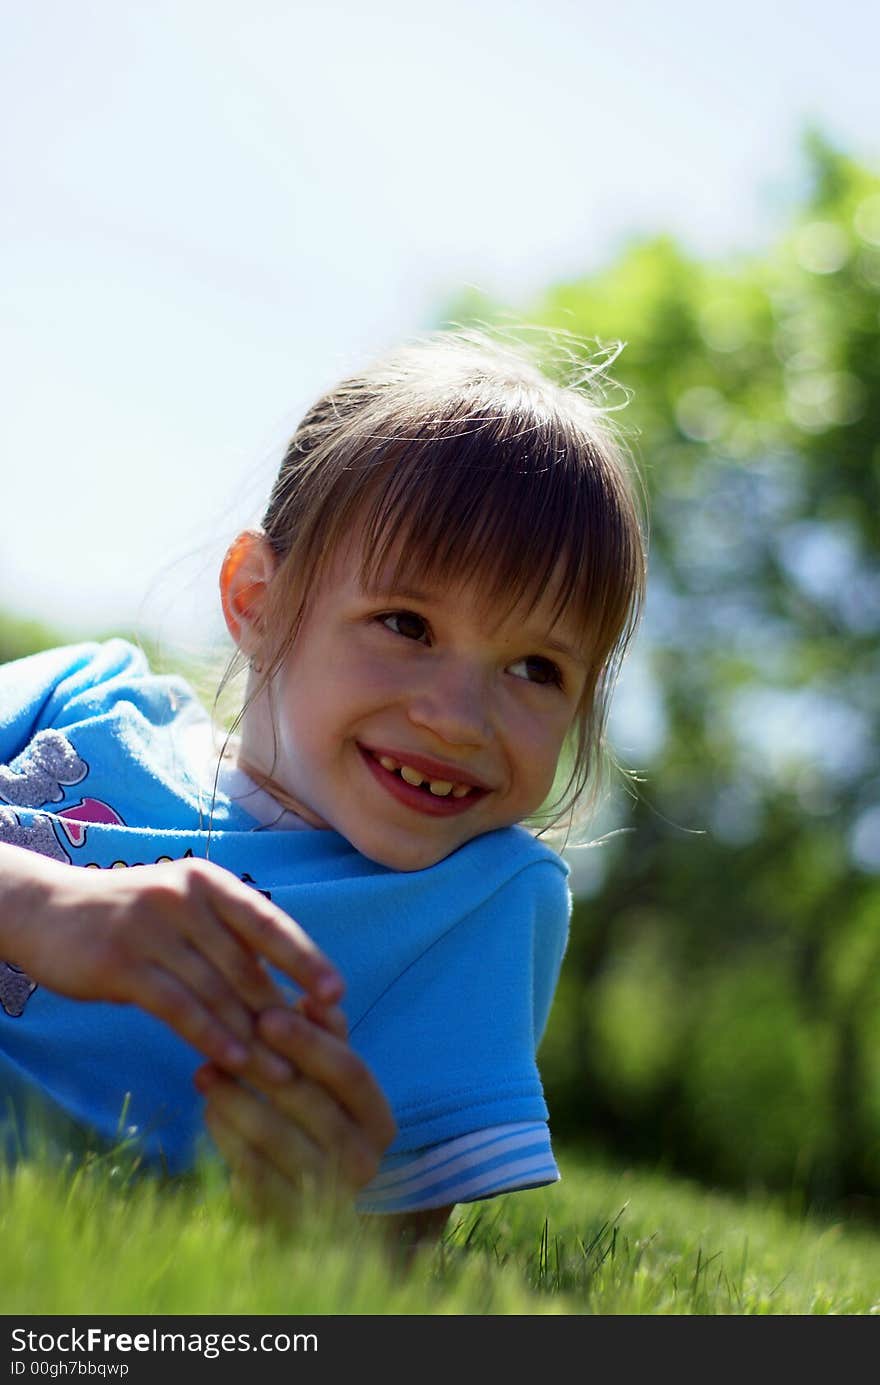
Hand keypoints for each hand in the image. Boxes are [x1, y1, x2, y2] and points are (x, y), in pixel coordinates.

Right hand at [2, 846, 342, 1081]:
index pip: (268, 922)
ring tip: (285, 1074)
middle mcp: (186, 897)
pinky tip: (235, 1063)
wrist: (46, 910)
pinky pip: (179, 1006)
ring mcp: (153, 928)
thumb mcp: (180, 908)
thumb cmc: (126, 916)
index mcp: (209, 883)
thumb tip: (284, 980)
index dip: (306, 959)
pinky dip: (212, 1037)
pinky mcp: (123, 963)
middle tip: (319, 1052)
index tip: (337, 994)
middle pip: (247, 964)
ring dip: (255, 1036)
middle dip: (285, 1011)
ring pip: (218, 990)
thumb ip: (225, 936)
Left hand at [194, 1000, 396, 1220]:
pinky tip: (208, 1108)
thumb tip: (311, 996)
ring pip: (273, 1135)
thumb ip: (326, 1035)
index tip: (266, 1015)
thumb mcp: (327, 1077)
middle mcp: (363, 1161)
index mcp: (379, 1121)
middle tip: (221, 1039)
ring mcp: (326, 1196)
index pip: (350, 1072)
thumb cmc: (314, 1119)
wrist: (302, 1203)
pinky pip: (249, 1168)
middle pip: (309, 1102)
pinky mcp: (286, 1218)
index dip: (310, 1042)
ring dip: (234, 1098)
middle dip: (260, 1066)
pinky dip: (225, 1133)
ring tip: (204, 1070)